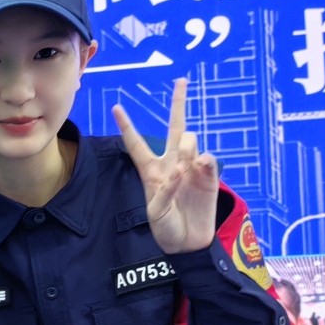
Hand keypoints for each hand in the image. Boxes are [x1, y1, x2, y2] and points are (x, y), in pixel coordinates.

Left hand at [113, 79, 217, 254]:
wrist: (188, 243)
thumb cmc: (166, 228)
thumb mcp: (156, 212)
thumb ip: (166, 190)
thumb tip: (182, 169)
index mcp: (151, 170)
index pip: (136, 144)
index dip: (127, 126)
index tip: (116, 107)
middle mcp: (171, 163)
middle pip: (174, 127)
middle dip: (178, 104)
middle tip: (181, 81)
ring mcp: (191, 167)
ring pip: (189, 139)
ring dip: (185, 147)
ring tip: (185, 168)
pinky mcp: (208, 176)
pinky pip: (207, 158)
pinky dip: (202, 164)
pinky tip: (198, 172)